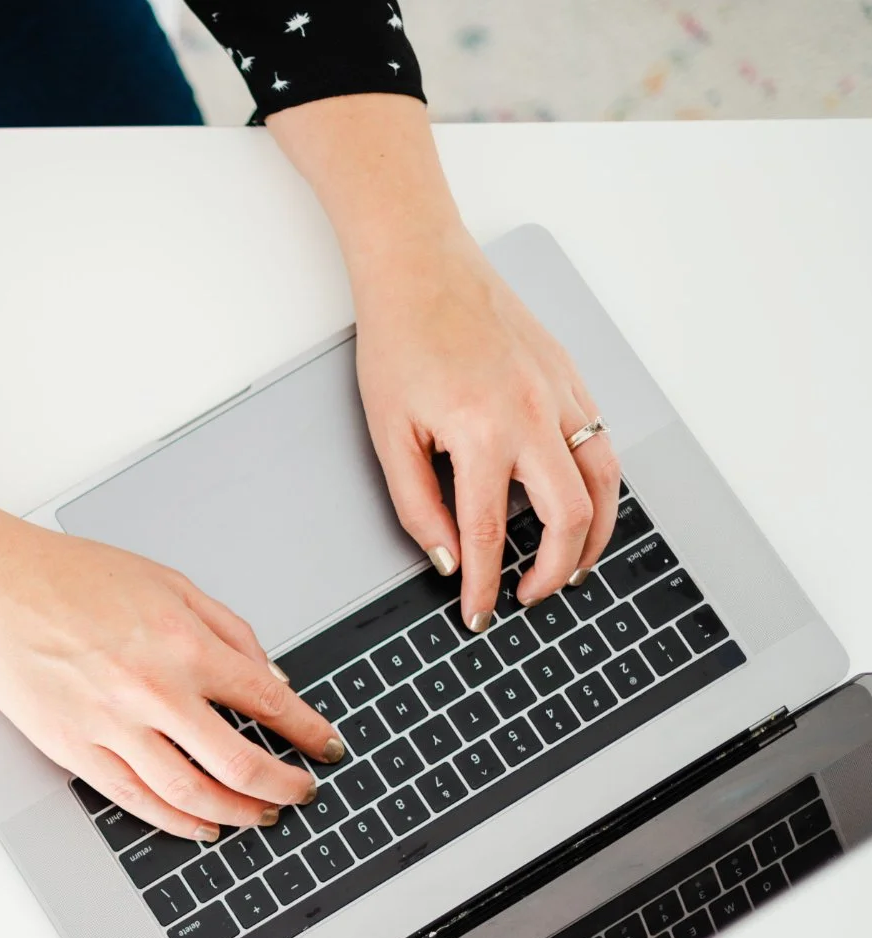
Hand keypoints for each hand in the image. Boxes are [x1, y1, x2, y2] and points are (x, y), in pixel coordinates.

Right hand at [0, 420, 343, 840]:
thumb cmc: (71, 577)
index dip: (307, 731)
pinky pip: (138, 800)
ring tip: (260, 816)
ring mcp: (113, 726)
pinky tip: (201, 825)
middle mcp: (154, 689)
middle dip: (283, 784)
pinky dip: (178, 821)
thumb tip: (269, 676)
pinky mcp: (76, 749)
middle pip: (238, 762)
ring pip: (191, 792)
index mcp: (183, 642)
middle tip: (302, 792)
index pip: (267, 701)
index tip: (326, 746)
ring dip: (236, 812)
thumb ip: (226, 629)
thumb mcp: (167, 581)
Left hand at [352, 231, 622, 630]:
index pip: (489, 533)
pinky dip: (600, 486)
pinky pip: (601, 442)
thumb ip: (418, 504)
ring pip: (606, 480)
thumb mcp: (389, 434)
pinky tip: (579, 506)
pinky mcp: (571, 376)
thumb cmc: (398, 341)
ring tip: (573, 566)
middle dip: (555, 570)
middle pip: (569, 516)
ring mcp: (560, 392)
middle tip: (531, 595)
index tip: (479, 614)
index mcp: (480, 430)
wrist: (421, 266)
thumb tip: (449, 558)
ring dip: (596, 534)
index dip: (484, 585)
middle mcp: (531, 413)